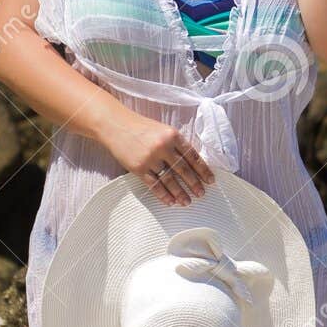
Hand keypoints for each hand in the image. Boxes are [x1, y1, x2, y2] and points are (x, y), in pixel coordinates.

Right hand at [98, 109, 215, 206]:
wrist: (115, 125)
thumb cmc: (141, 128)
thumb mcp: (162, 130)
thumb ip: (176, 144)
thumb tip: (191, 164)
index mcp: (172, 135)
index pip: (192, 155)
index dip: (203, 169)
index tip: (210, 180)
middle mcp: (163, 146)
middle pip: (183, 169)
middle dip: (194, 183)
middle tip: (201, 194)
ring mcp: (150, 158)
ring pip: (170, 180)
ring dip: (180, 192)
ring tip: (187, 202)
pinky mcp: (138, 168)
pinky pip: (154, 185)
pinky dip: (163, 195)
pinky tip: (170, 201)